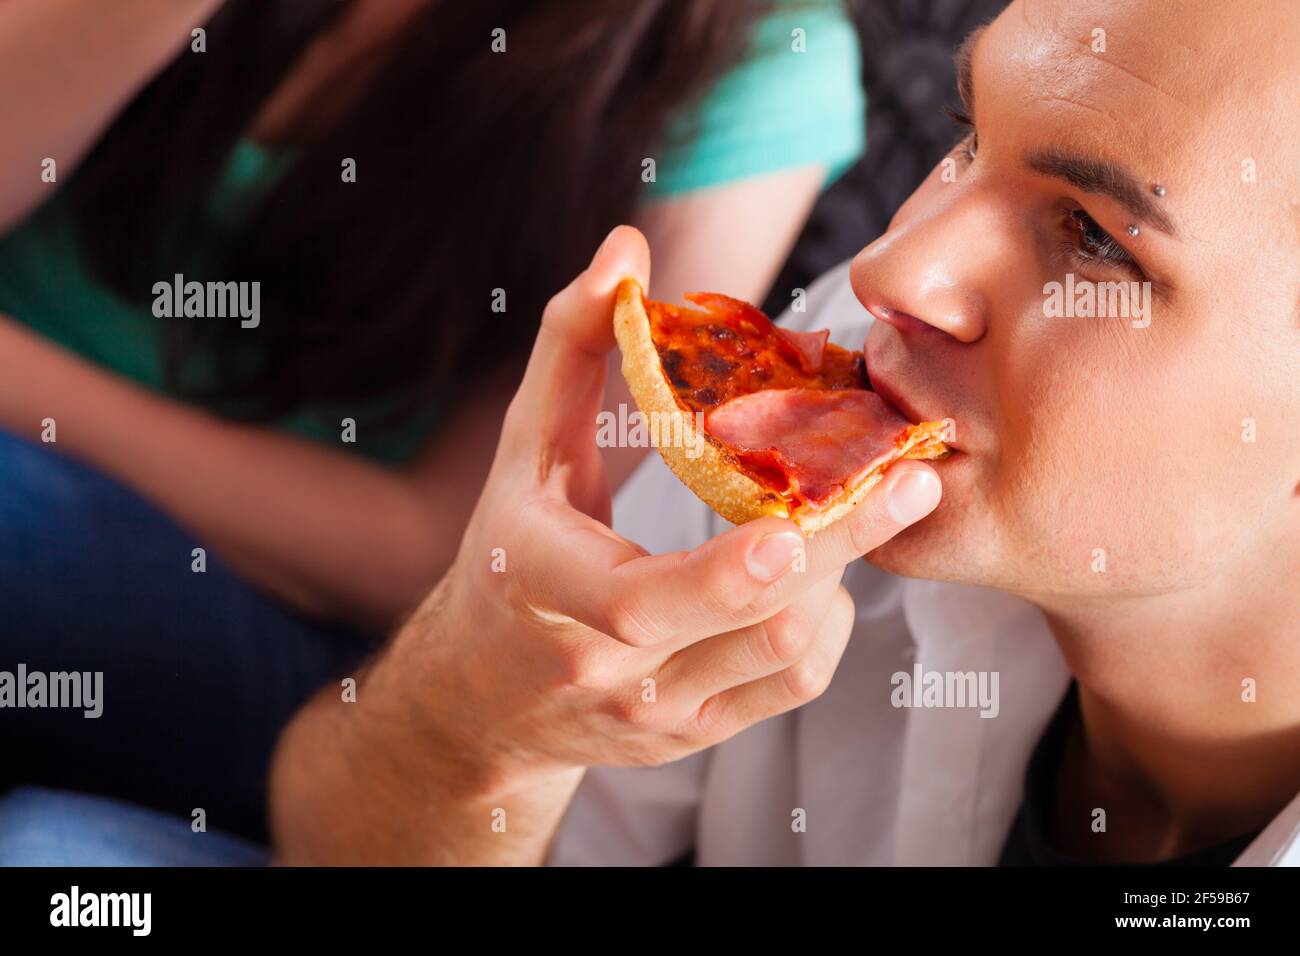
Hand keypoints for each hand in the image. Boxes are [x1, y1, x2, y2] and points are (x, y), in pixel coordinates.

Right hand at [372, 225, 943, 794]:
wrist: (483, 694)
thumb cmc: (508, 550)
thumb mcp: (525, 450)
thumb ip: (571, 346)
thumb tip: (626, 249)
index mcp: (552, 592)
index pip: (645, 605)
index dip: (726, 572)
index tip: (797, 523)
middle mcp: (610, 670)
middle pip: (752, 624)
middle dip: (843, 549)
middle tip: (911, 477)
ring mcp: (659, 714)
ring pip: (785, 656)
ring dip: (839, 576)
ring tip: (863, 507)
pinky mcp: (696, 734)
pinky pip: (792, 683)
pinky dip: (828, 621)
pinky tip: (822, 569)